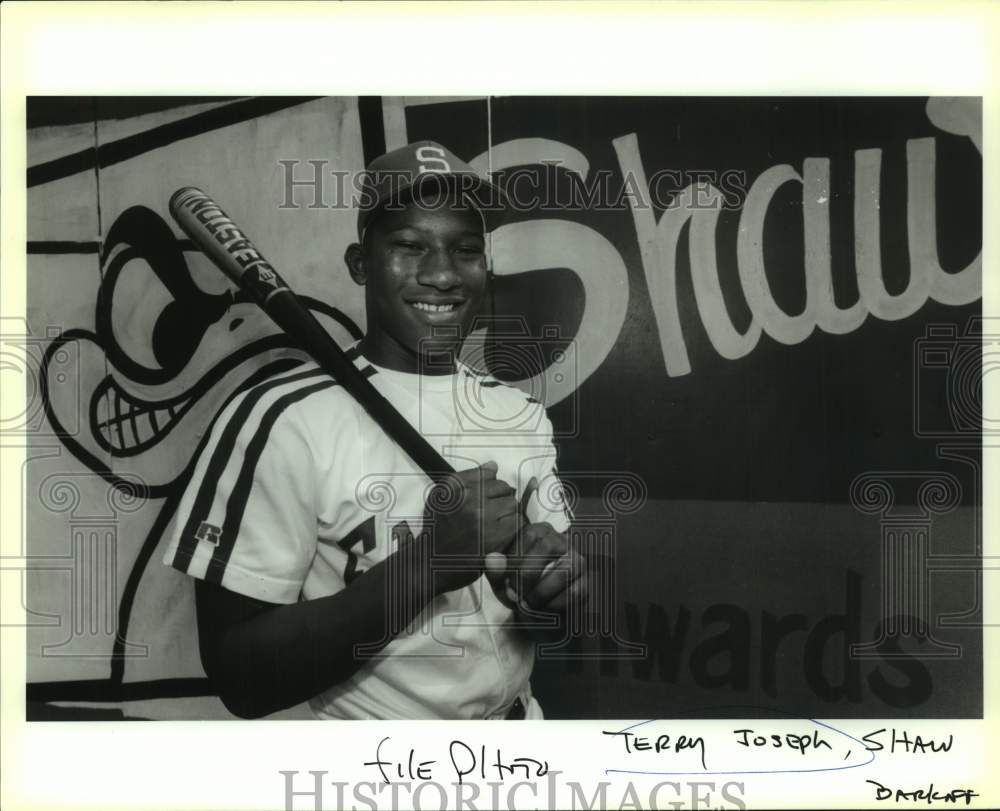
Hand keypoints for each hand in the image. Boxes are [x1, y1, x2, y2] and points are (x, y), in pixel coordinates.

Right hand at [423, 461, 520, 591]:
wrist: (430, 561)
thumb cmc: (437, 527)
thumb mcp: (442, 496)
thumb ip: (468, 478)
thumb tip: (493, 466)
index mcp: (456, 487)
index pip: (491, 476)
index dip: (492, 488)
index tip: (486, 499)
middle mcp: (470, 501)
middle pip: (505, 489)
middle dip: (502, 499)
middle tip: (492, 513)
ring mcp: (484, 521)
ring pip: (513, 506)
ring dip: (509, 514)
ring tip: (496, 524)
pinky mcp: (494, 540)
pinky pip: (516, 524)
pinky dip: (512, 529)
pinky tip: (501, 534)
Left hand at [485, 522, 587, 614]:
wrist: (539, 614)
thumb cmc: (520, 590)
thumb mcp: (503, 581)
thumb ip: (496, 571)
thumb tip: (493, 560)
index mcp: (539, 533)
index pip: (529, 534)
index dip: (516, 558)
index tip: (506, 582)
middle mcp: (562, 541)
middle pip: (548, 545)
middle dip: (528, 574)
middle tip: (516, 595)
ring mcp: (578, 561)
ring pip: (566, 568)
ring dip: (542, 590)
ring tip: (529, 604)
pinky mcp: (587, 582)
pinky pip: (575, 590)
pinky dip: (556, 604)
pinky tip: (545, 609)